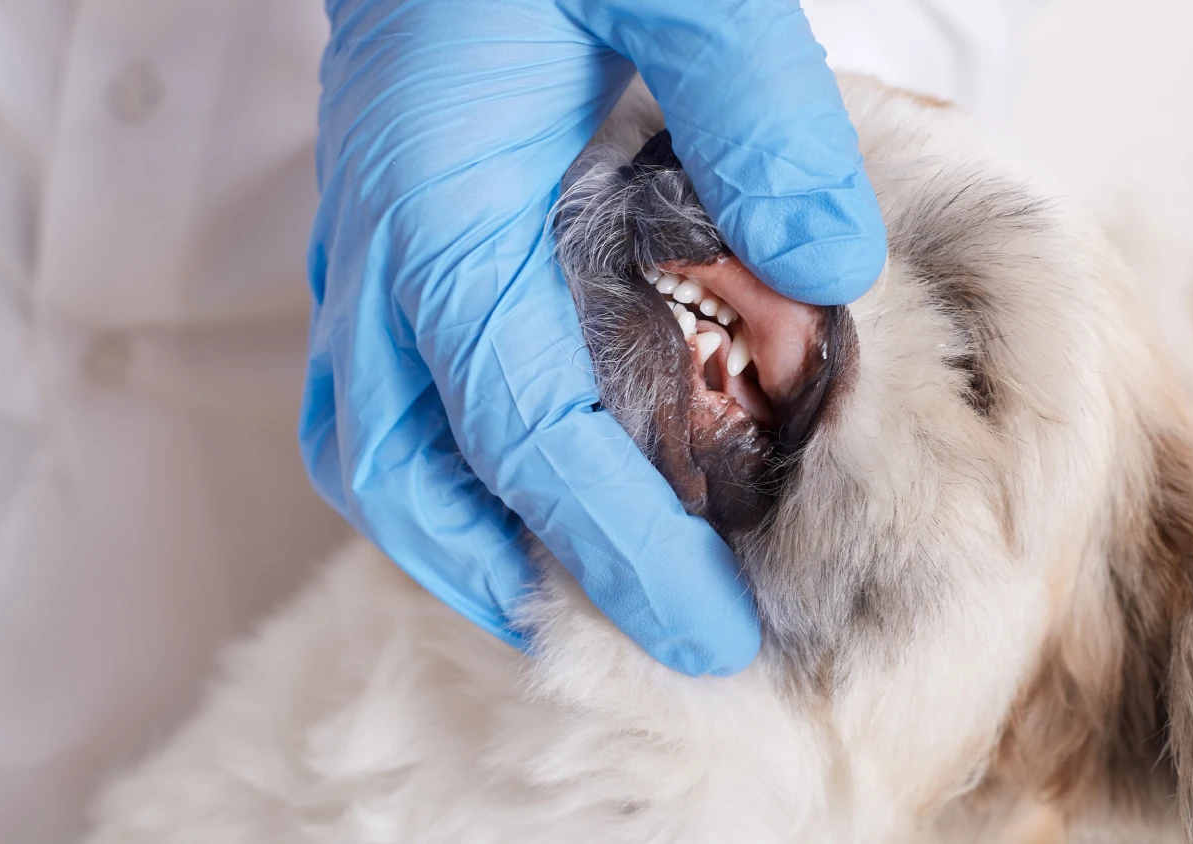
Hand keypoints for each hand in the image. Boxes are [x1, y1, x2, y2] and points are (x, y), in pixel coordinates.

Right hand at [300, 0, 886, 674]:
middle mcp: (380, 248)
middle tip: (633, 642)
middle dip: (511, 582)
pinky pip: (376, 396)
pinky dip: (446, 472)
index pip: (526, 427)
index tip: (708, 633)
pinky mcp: (379, 236)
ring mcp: (364, 247)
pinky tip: (526, 484)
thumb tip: (829, 271)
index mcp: (441, 202)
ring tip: (568, 596)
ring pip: (371, 451)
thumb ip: (758, 115)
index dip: (613, 547)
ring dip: (462, 544)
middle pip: (405, 479)